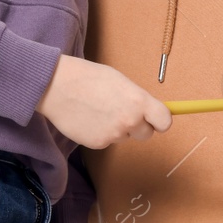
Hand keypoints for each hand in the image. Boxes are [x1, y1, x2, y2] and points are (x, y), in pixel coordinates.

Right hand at [36, 55, 171, 148]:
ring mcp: (114, 135)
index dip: (160, 121)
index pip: (164, 122)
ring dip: (117, 127)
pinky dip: (100, 132)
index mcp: (139, 101)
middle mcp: (130, 121)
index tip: (155, 119)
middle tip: (121, 111)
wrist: (57, 86)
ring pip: (124, 136)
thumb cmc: (88, 77)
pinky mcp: (98, 144)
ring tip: (98, 110)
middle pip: (146, 133)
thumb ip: (137, 98)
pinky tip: (89, 118)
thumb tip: (148, 111)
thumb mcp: (120, 81)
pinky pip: (107, 140)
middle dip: (138, 125)